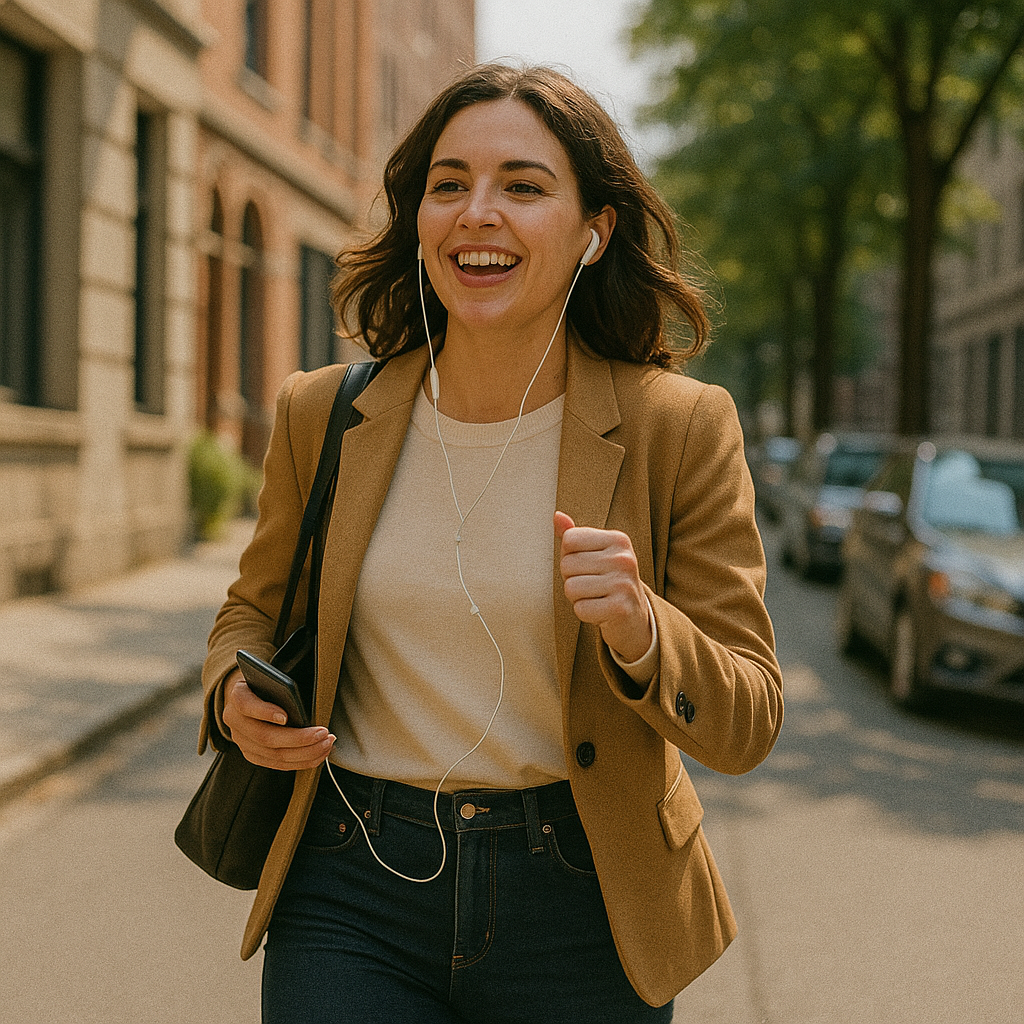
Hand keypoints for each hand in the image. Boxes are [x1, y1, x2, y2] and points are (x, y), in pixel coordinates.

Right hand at [221, 668, 334, 770]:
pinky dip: (301, 761)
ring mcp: (242, 742)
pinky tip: (319, 754)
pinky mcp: (252, 755)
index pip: (246, 705)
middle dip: (298, 738)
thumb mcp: (269, 678)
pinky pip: (277, 764)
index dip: (265, 712)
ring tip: (326, 744)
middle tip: (323, 733)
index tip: (286, 716)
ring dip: (305, 753)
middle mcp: (235, 722)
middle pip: (265, 736)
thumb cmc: (266, 684)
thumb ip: (280, 686)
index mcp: (238, 697)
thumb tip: (301, 701)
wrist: (248, 696)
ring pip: (273, 754)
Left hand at [554, 511, 652, 662]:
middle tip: (592, 585)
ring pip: (570, 588)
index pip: (569, 540)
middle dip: (572, 578)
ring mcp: (624, 583)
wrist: (634, 616)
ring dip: (577, 598)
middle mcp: (624, 558)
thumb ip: (574, 536)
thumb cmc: (608, 581)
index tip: (587, 566)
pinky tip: (601, 611)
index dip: (570, 556)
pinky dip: (585, 613)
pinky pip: (580, 609)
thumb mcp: (594, 554)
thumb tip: (557, 515)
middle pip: (567, 564)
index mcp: (618, 540)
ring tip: (596, 597)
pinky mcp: (620, 608)